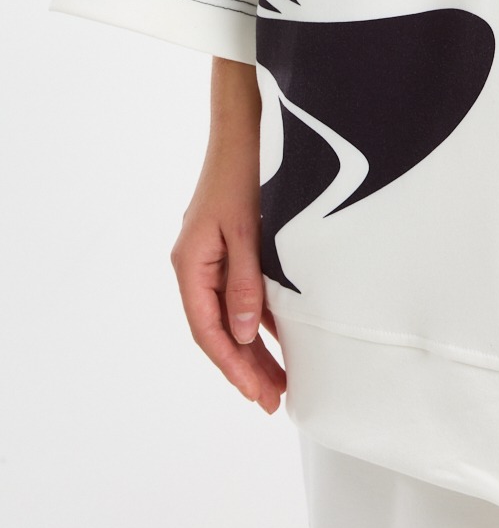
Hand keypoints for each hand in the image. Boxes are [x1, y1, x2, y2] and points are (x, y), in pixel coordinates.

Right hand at [169, 57, 286, 413]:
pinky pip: (241, 294)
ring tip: (278, 382)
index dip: (233, 366)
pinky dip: (259, 319)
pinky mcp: (231, 246)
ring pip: (230, 314)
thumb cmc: (243, 171)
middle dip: (244, 367)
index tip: (258, 394)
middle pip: (218, 329)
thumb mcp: (247, 231)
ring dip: (253, 348)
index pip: (207, 329)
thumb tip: (244, 333)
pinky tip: (280, 340)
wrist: (244, 126)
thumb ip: (245, 283)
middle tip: (273, 400)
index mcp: (190, 263)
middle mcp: (197, 264)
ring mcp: (213, 256)